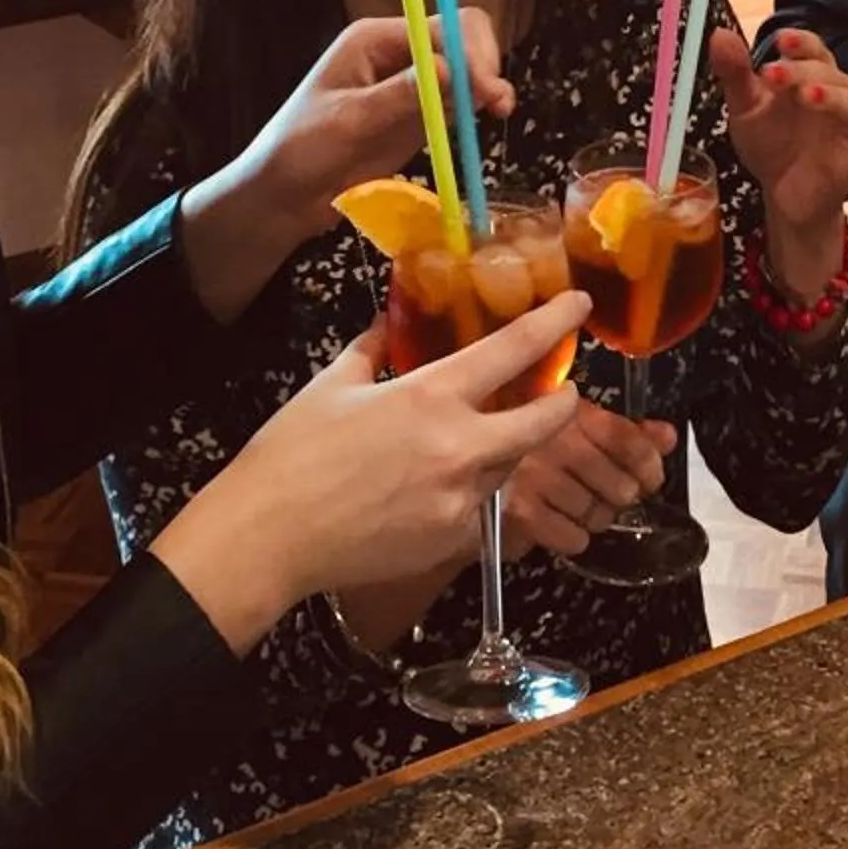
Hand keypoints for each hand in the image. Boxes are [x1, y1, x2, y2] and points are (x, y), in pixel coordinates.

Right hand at [157, 294, 589, 647]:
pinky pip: (481, 511)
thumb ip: (374, 348)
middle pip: (542, 422)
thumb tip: (391, 321)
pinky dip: (472, 496)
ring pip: (509, 468)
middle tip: (564, 393)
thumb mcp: (333, 384)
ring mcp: (461, 499)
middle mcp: (459, 446)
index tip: (578, 307)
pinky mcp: (453, 541)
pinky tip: (439, 492)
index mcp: (430, 396)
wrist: (269, 537)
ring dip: (505, 452)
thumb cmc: (292, 454)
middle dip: (562, 404)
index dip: (554, 324)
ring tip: (478, 444)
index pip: (513, 351)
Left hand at [230, 12, 515, 248]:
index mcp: (374, 40)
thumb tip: (448, 70)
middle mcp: (398, 54)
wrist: (283, 197)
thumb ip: (398, 97)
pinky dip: (475, 108)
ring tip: (501, 110)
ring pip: (464, 70)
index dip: (468, 53)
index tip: (483, 89)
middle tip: (499, 104)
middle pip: (460, 40)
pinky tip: (484, 121)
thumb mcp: (346, 122)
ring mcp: (411, 86)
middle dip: (483, 65)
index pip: (439, 28)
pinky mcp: (419, 117)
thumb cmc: (300, 150)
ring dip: (486, 86)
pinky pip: (457, 102)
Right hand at [500, 402, 675, 559]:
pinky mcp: (521, 514)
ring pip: (599, 515)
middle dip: (620, 497)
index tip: (650, 479)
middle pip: (620, 485)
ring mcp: (535, 477)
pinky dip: (573, 537)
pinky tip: (557, 523)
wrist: (463, 477)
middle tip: (605, 495)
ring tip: (575, 507)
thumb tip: (667, 437)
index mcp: (568, 411)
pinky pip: (574, 538)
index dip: (648, 464)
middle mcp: (553, 440)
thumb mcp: (573, 429)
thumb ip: (625, 432)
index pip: (627, 439)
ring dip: (596, 518)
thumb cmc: (524, 454)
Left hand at [715, 28, 847, 239]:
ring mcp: (844, 132)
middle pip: (830, 73)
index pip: (812, 49)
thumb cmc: (771, 138)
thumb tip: (719, 34)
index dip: (799, 43)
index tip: (780, 42)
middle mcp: (834, 98)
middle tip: (772, 75)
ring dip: (831, 98)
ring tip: (811, 97)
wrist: (781, 189)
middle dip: (803, 70)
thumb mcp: (745, 107)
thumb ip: (734, 74)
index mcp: (809, 77)